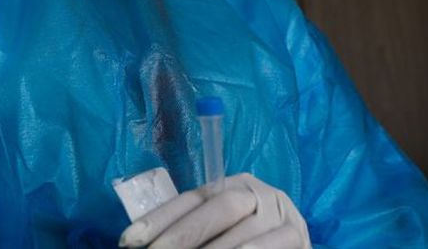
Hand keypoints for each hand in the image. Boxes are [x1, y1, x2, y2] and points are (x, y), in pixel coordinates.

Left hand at [120, 173, 309, 248]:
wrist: (286, 246)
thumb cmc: (244, 241)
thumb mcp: (214, 232)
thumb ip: (187, 228)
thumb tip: (138, 241)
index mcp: (231, 185)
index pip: (190, 198)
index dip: (158, 218)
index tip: (129, 240)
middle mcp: (257, 193)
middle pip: (219, 207)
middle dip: (184, 234)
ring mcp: (281, 214)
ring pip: (244, 233)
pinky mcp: (298, 236)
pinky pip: (273, 246)